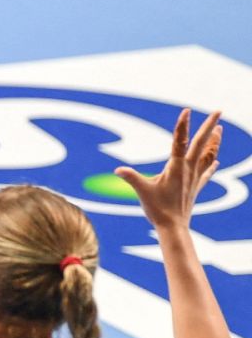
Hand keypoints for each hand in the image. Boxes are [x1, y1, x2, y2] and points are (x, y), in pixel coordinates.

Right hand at [115, 107, 221, 231]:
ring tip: (219, 129)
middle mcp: (189, 169)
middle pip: (202, 143)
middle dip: (209, 126)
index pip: (180, 141)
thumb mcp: (142, 191)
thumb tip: (118, 170)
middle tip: (218, 111)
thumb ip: (131, 178)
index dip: (183, 125)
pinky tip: (216, 160)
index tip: (186, 110)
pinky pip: (207, 172)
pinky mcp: (196, 186)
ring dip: (214, 141)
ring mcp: (195, 177)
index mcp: (176, 167)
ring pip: (208, 155)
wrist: (173, 226)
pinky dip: (211, 163)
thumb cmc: (157, 209)